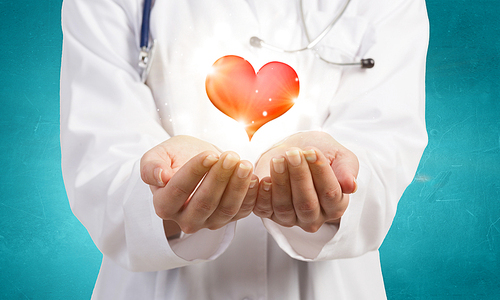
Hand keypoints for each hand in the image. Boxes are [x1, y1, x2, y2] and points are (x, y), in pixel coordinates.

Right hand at [140, 135, 258, 236]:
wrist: (197, 161)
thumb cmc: (174, 158)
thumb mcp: (157, 155)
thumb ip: (150, 166)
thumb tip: (160, 177)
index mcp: (164, 205)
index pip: (178, 191)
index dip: (195, 173)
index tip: (209, 155)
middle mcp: (185, 220)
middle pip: (204, 203)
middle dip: (219, 178)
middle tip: (231, 156)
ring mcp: (209, 222)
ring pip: (225, 209)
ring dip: (237, 186)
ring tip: (244, 163)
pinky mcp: (229, 219)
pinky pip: (242, 211)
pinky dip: (250, 196)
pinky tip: (254, 178)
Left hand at [253, 131, 358, 231]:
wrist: (293, 150)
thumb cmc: (319, 153)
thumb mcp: (339, 155)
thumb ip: (347, 169)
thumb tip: (351, 186)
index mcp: (336, 206)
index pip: (330, 194)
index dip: (321, 173)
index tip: (312, 150)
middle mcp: (314, 217)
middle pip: (307, 204)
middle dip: (299, 176)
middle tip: (293, 153)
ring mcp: (290, 218)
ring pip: (285, 207)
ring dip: (280, 182)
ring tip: (278, 159)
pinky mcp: (268, 213)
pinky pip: (263, 209)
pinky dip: (262, 194)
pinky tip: (263, 177)